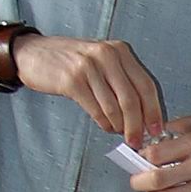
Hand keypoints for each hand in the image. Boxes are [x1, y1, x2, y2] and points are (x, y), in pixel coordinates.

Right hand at [12, 34, 163, 142]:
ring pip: (114, 108)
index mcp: (119, 51)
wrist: (33, 53)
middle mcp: (106, 55)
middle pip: (132, 99)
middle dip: (138, 125)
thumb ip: (122, 82)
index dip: (153, 111)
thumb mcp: (101, 62)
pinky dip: (104, 123)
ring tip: (118, 132)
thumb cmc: (69, 61)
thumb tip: (143, 115)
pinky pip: (96, 110)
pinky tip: (105, 126)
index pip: (146, 85)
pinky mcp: (72, 81)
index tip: (157, 129)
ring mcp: (89, 67)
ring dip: (119, 126)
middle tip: (137, 140)